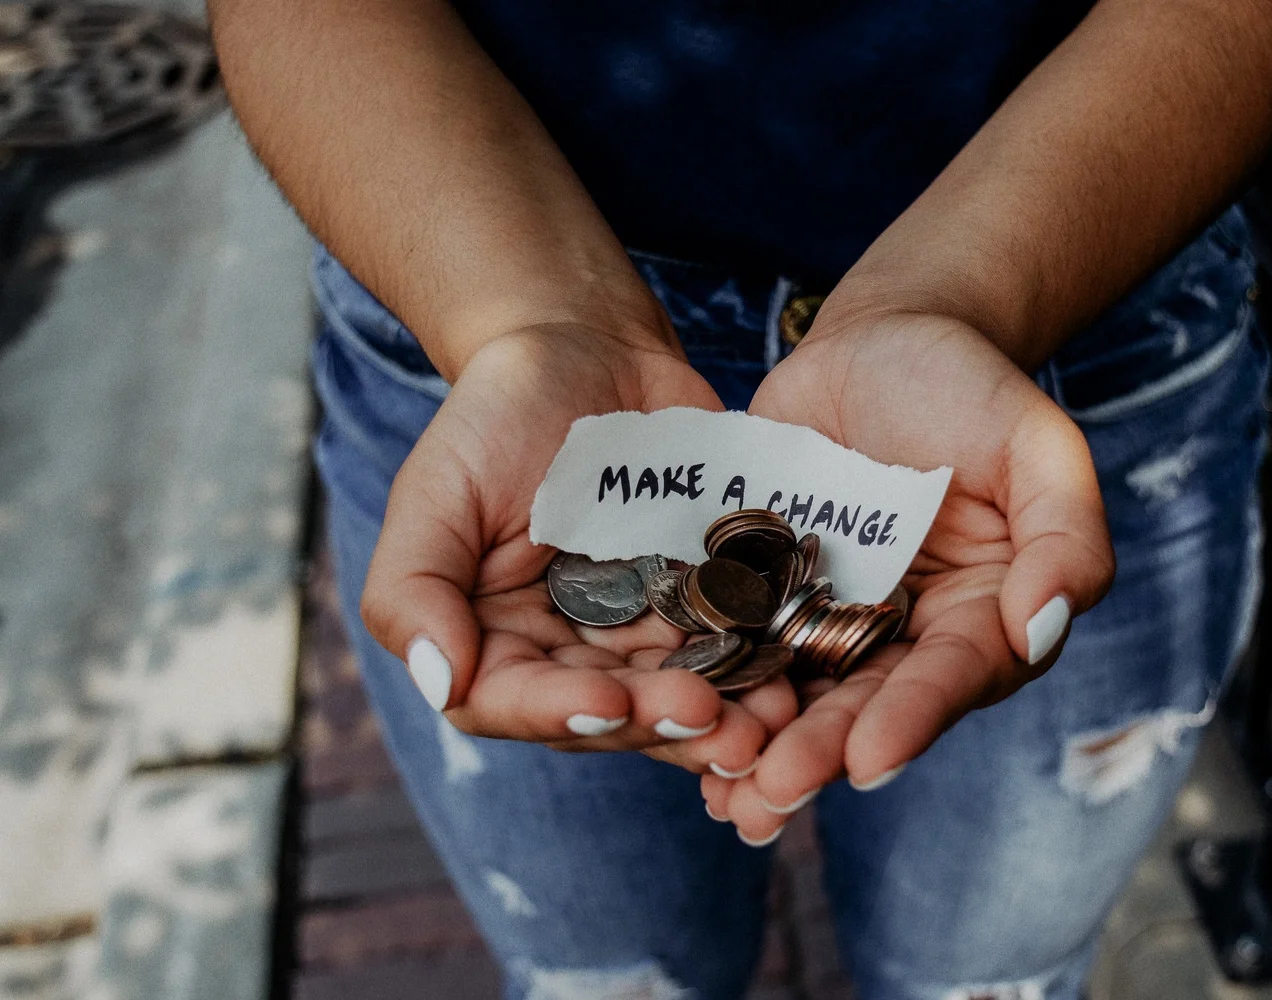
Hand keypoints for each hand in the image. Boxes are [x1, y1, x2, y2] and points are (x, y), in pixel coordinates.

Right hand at [360, 324, 796, 773]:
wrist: (588, 349)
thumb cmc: (496, 415)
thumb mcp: (436, 490)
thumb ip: (413, 589)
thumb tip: (440, 681)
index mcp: (494, 640)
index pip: (514, 702)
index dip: (562, 714)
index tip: (612, 703)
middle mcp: (569, 653)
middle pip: (611, 714)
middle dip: (662, 723)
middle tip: (715, 723)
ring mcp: (643, 632)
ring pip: (680, 695)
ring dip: (726, 719)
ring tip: (770, 723)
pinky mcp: (705, 602)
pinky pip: (735, 646)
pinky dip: (763, 667)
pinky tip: (796, 677)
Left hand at [704, 312, 1114, 840]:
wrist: (882, 339)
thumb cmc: (971, 386)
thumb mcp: (1037, 444)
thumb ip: (1065, 535)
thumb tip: (1043, 627)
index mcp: (981, 615)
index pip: (952, 676)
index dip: (913, 718)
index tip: (870, 759)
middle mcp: (905, 634)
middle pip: (866, 704)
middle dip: (821, 751)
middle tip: (774, 791)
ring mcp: (829, 616)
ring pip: (797, 693)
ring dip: (761, 745)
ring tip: (723, 792)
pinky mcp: (764, 590)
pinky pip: (737, 643)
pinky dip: (711, 684)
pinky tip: (673, 724)